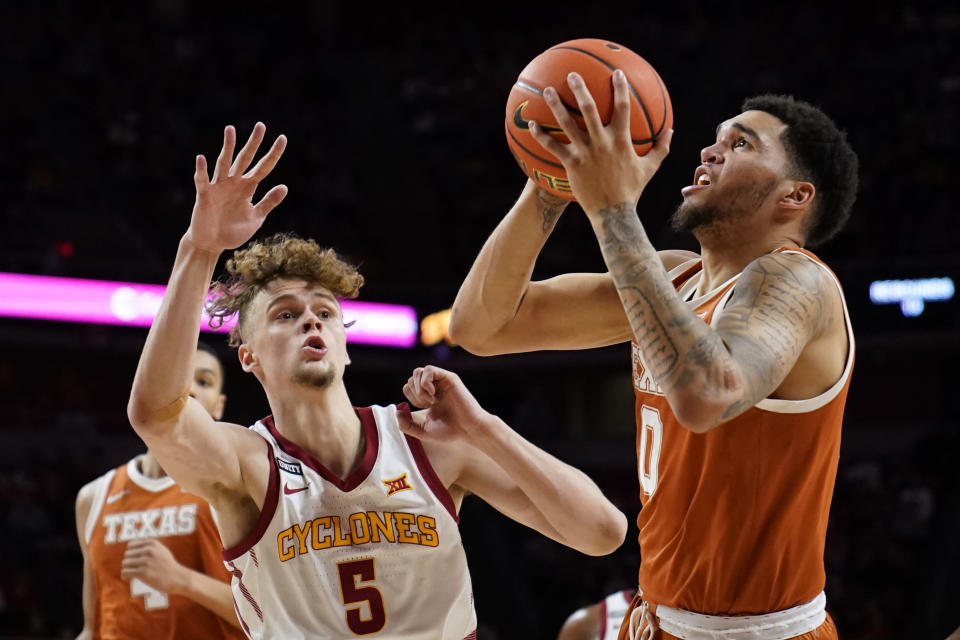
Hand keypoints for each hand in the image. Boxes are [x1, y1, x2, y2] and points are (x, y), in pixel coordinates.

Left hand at [120, 539, 187, 594]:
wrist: (178, 578)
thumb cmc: (168, 566)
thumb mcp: (162, 550)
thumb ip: (149, 547)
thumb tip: (130, 546)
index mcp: (152, 544)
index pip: (131, 545)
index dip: (131, 554)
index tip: (134, 561)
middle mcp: (149, 550)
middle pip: (127, 555)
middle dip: (129, 562)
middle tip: (134, 569)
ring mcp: (146, 561)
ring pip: (125, 564)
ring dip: (127, 570)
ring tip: (132, 574)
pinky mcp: (143, 573)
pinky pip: (125, 572)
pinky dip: (125, 576)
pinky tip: (129, 579)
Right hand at [186, 122, 287, 252]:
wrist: (212, 244)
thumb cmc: (233, 231)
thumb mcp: (256, 218)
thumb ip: (269, 202)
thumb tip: (285, 186)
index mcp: (248, 188)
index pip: (263, 168)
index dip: (273, 154)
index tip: (282, 138)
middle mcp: (234, 183)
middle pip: (245, 159)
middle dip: (253, 143)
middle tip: (261, 126)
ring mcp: (219, 187)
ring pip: (224, 163)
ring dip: (227, 147)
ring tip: (231, 129)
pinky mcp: (205, 196)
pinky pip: (203, 181)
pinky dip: (202, 171)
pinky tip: (201, 158)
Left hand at [399, 366, 490, 446]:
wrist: (468, 429)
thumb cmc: (450, 431)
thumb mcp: (423, 431)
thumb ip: (407, 425)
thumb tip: (396, 411)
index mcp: (429, 396)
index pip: (409, 386)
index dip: (411, 397)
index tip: (423, 408)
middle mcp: (435, 386)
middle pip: (412, 378)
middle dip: (414, 393)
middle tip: (426, 405)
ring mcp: (442, 381)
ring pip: (418, 371)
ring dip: (419, 388)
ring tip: (430, 400)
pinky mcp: (449, 377)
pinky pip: (429, 370)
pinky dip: (425, 383)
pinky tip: (433, 396)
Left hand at [528, 70, 671, 216]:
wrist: (613, 213)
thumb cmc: (631, 190)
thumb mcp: (650, 168)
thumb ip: (661, 148)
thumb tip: (671, 131)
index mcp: (621, 140)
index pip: (623, 107)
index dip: (620, 88)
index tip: (616, 73)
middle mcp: (602, 143)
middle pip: (589, 109)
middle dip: (580, 89)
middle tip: (572, 75)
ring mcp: (585, 153)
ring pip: (567, 124)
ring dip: (556, 105)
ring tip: (548, 91)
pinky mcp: (571, 164)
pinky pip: (553, 147)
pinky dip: (541, 135)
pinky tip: (531, 124)